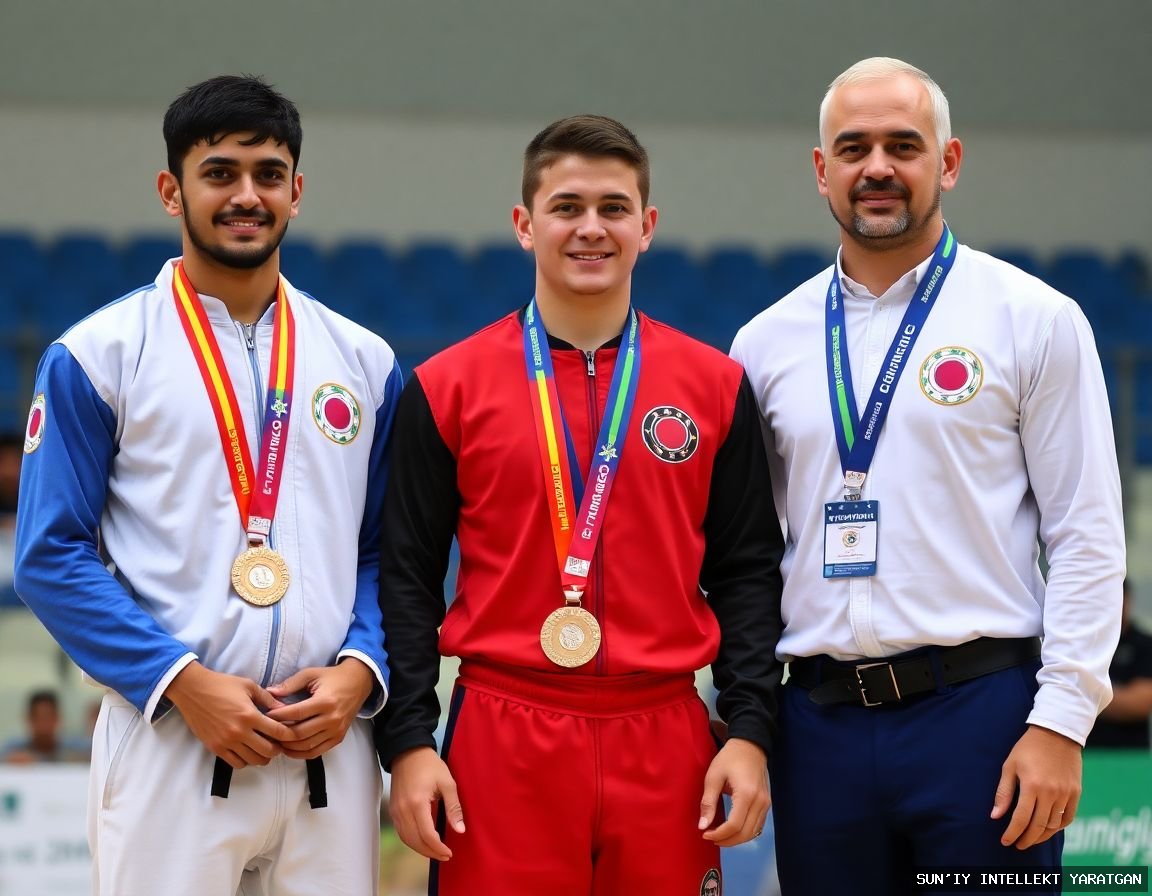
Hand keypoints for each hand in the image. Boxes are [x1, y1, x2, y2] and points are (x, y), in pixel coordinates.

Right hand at [164, 662, 293, 768]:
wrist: (193, 690)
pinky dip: (246, 760)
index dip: (289, 735)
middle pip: (267, 751)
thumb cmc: (222, 685)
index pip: (277, 732)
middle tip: (278, 743)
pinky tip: (248, 751)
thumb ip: (268, 699)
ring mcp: (226, 742)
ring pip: (253, 760)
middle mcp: (239, 732)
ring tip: (264, 747)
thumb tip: (284, 709)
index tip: (292, 734)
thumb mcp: (249, 686)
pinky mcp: (215, 748)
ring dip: (262, 756)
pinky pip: (236, 763)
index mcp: (249, 715)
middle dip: (277, 749)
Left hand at [265, 658, 375, 759]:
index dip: (278, 716)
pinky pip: (316, 752)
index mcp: (325, 701)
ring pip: (306, 745)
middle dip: (280, 734)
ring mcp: (336, 730)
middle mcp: (332, 718)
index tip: (266, 715)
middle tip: (267, 731)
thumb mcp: (312, 674)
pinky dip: (301, 753)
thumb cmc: (333, 677)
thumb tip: (270, 692)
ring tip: (275, 740)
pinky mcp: (338, 738)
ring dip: (288, 746)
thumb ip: (290, 684)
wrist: (359, 682)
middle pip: (299, 733)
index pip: (296, 713)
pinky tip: (289, 749)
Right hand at [389, 746, 464, 860]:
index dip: (438, 847)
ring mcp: (396, 810)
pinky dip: (412, 841)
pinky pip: (401, 832)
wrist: (408, 751)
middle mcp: (403, 809)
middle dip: (430, 852)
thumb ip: (454, 808)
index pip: (427, 834)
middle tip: (445, 856)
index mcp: (417, 803)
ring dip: (421, 849)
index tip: (449, 852)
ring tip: (436, 852)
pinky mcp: (393, 809)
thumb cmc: (430, 765)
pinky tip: (423, 842)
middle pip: (415, 841)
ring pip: (406, 839)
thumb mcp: (447, 783)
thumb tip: (460, 830)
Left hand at [698, 737, 770, 845]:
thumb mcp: (713, 777)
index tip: (705, 834)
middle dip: (727, 840)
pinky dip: (744, 832)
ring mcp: (766, 804)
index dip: (719, 834)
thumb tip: (702, 826)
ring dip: (736, 839)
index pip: (734, 825)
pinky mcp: (766, 804)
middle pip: (745, 833)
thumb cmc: (729, 758)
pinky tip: (731, 829)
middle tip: (710, 837)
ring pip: (753, 832)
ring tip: (719, 836)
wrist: (750, 746)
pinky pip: (757, 825)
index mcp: (746, 794)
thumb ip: (708, 802)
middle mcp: (760, 802)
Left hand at [991, 725, 1081, 848]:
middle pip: (1038, 826)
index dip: (1012, 833)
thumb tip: (995, 816)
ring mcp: (1065, 793)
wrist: (1056, 732)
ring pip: (1054, 825)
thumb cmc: (1027, 748)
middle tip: (1018, 845)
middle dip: (1026, 839)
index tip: (1006, 841)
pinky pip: (1068, 817)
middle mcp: (1051, 793)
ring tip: (1031, 838)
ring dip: (1042, 835)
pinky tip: (1049, 829)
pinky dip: (1058, 827)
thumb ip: (1003, 792)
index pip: (1021, 819)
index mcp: (1032, 786)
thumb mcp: (1009, 766)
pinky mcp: (1076, 792)